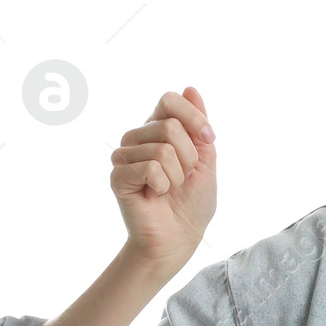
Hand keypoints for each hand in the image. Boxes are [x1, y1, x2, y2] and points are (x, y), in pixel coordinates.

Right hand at [112, 87, 217, 264]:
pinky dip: (163, 185)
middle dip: (190, 157)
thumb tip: (190, 88)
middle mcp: (137, 137)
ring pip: (162, 148)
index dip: (194, 118)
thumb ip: (197, 124)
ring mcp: (124, 156)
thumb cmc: (193, 200)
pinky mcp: (117, 176)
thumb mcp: (205, 158)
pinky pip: (150, 168)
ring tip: (169, 188)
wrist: (180, 236)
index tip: (208, 138)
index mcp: (158, 128)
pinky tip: (155, 195)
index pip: (170, 100)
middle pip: (170, 126)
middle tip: (183, 177)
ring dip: (177, 175)